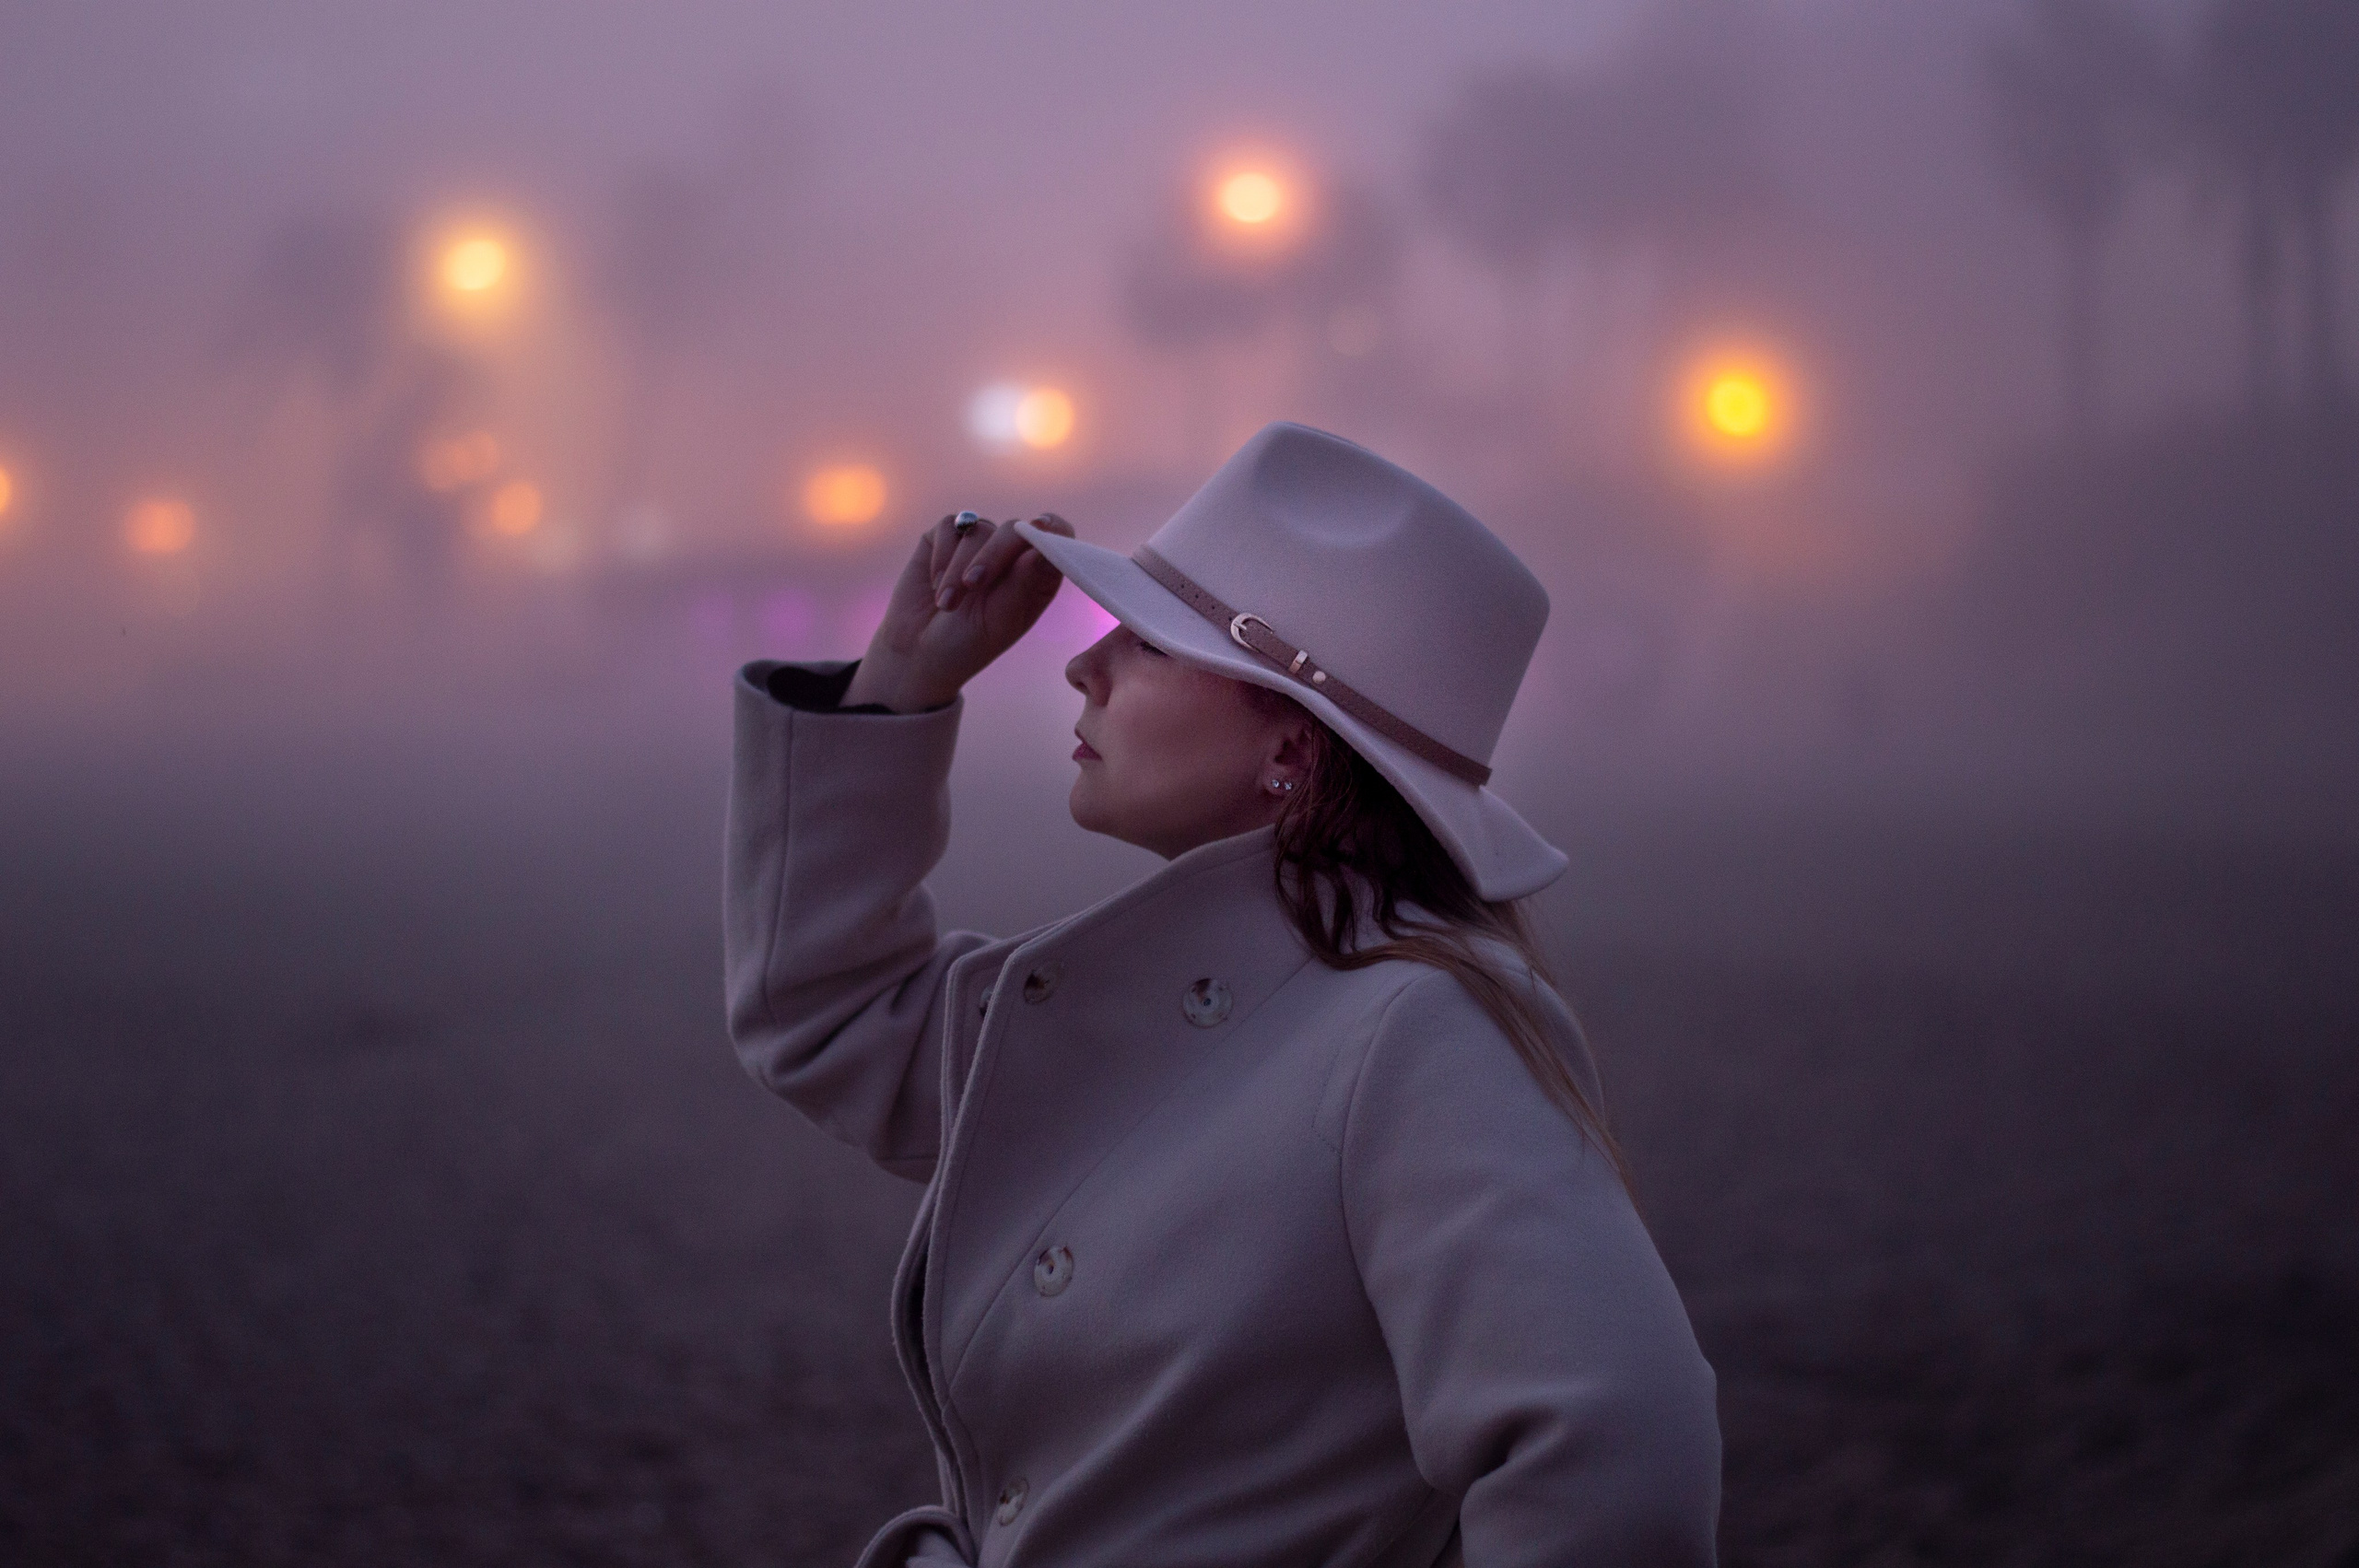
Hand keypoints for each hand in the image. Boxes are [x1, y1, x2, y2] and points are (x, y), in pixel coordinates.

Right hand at [842, 512, 1073, 711]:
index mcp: (1037, 575)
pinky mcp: (947, 537)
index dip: (1052, 530)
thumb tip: (1044, 543)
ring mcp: (980, 542)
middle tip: (972, 584)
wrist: (918, 652)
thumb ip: (1023, 581)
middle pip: (1015, 529)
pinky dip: (941, 556)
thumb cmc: (968, 643)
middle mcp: (1012, 554)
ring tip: (946, 604)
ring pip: (979, 529)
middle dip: (993, 555)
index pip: (1058, 537)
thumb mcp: (1000, 620)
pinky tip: (935, 585)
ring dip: (958, 568)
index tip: (1041, 530)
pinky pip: (949, 527)